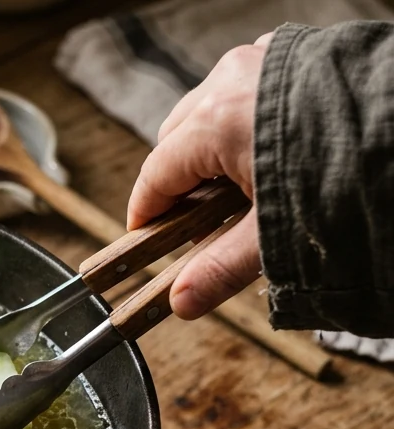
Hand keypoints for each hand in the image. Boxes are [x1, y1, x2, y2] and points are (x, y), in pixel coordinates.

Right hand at [127, 34, 272, 319]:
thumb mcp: (275, 235)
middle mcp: (230, 81)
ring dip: (213, 154)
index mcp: (214, 122)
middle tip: (204, 226)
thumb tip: (180, 303)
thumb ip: (220, 268)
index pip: (155, 176)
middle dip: (181, 184)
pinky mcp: (290, 56)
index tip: (148, 242)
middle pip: (176, 141)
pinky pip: (246, 92)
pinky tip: (271, 157)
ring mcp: (261, 62)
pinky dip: (245, 125)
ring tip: (243, 193)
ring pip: (208, 114)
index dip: (147, 215)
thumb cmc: (349, 177)